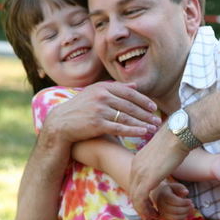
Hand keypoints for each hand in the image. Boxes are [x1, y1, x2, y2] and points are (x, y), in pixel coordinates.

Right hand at [44, 81, 162, 143]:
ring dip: (142, 123)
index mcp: (103, 87)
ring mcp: (99, 110)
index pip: (129, 93)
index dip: (143, 100)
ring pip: (127, 117)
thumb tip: (135, 85)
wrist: (61, 123)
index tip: (154, 107)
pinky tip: (143, 133)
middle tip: (158, 120)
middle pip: (130, 105)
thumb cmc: (80, 108)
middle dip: (146, 114)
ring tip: (153, 128)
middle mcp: (102, 96)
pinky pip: (119, 128)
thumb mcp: (95, 93)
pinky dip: (133, 130)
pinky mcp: (97, 124)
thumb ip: (115, 88)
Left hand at [130, 125, 189, 219]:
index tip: (150, 204)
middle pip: (133, 191)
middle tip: (150, 215)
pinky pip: (141, 200)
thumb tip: (167, 161)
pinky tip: (154, 215)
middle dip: (141, 206)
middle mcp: (135, 167)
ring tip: (152, 218)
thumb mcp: (163, 152)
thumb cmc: (176, 139)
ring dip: (143, 210)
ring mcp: (139, 174)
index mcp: (138, 161)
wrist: (178, 134)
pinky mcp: (146, 180)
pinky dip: (146, 210)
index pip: (135, 183)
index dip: (141, 196)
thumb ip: (160, 160)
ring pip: (135, 198)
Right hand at [152, 182, 193, 219]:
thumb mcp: (175, 186)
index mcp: (164, 195)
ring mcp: (162, 214)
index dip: (184, 202)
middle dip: (186, 209)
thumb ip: (181, 188)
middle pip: (175, 210)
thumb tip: (186, 193)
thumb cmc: (172, 191)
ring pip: (175, 218)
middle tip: (191, 205)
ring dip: (185, 215)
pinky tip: (184, 217)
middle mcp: (161, 206)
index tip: (190, 201)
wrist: (161, 197)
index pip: (174, 201)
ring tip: (188, 210)